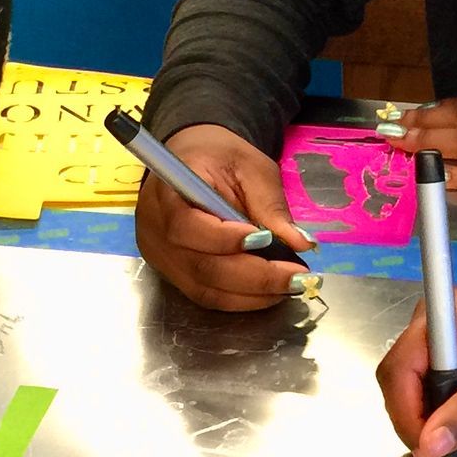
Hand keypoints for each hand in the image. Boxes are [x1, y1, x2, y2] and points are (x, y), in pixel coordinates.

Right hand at [133, 123, 318, 311]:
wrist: (193, 159)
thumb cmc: (220, 158)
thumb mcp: (251, 168)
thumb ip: (271, 205)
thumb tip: (300, 243)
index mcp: (168, 191)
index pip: (185, 226)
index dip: (224, 240)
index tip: (265, 239)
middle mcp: (155, 230)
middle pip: (200, 267)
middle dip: (254, 277)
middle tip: (297, 276)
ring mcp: (161, 256)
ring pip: (205, 289)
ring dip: (252, 295)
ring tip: (289, 286)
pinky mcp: (173, 273)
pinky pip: (206, 295)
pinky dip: (241, 298)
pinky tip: (269, 291)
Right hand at [376, 286, 456, 456]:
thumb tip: (428, 444)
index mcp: (446, 316)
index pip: (400, 368)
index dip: (405, 411)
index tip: (426, 450)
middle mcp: (440, 330)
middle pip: (404, 385)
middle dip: (428, 419)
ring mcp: (451, 351)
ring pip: (422, 399)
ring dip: (447, 423)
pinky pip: (443, 404)